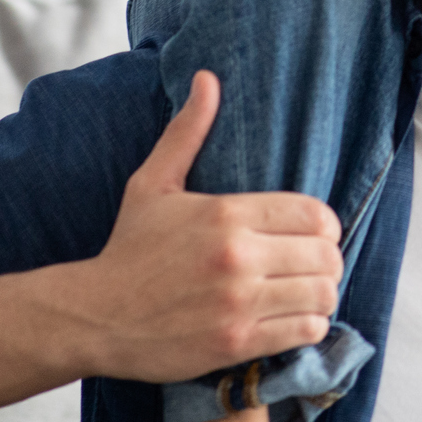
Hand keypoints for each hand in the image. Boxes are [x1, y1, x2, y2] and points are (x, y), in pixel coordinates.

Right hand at [67, 70, 344, 382]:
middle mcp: (237, 257)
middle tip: (313, 265)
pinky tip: (294, 318)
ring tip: (307, 291)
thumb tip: (208, 79)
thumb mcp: (153, 183)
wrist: (92, 316)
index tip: (314, 233)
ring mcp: (238, 302)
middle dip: (328, 259)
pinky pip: (303, 330)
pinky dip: (309, 325)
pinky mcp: (236, 342)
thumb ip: (188, 132)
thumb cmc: (128, 248)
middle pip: (326, 255)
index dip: (324, 224)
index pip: (314, 214)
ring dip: (322, 293)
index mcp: (227, 213)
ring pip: (322, 293)